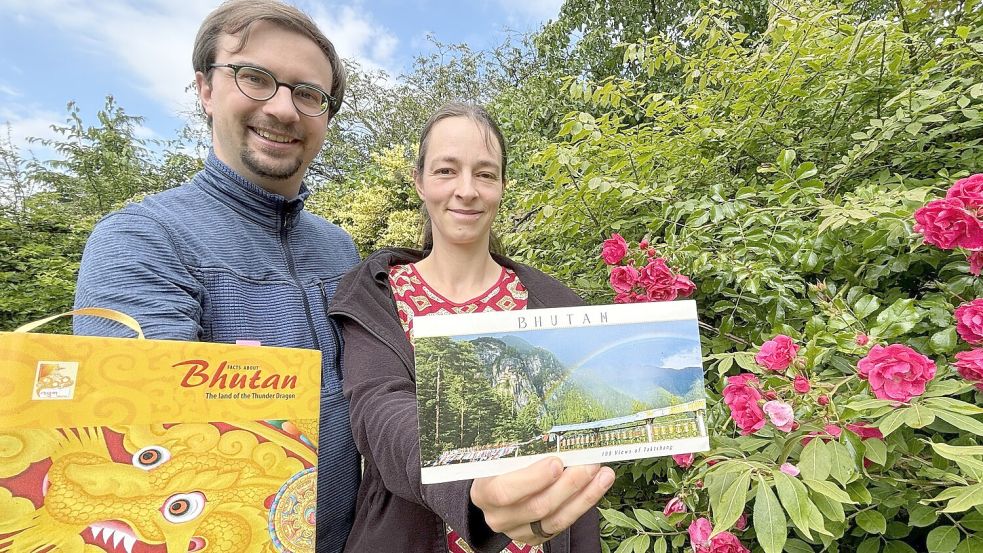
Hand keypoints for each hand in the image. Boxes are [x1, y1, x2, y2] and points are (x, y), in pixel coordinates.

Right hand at [470, 457, 615, 544]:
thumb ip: (521, 451)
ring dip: (584, 496)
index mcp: (484, 492)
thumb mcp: (500, 456)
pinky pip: (564, 523)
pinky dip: (583, 503)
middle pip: (538, 506)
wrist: (494, 491)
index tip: (556, 463)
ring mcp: (518, 530)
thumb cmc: (499, 467)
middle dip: (569, 484)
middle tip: (589, 464)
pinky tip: (598, 486)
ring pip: (556, 519)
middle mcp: (499, 516)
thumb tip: (554, 433)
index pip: (506, 491)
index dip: (533, 479)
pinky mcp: (537, 537)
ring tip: (603, 475)